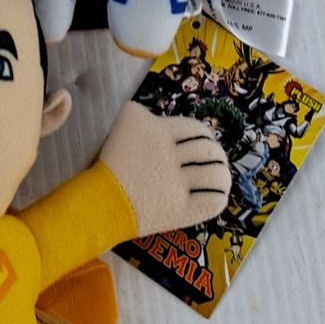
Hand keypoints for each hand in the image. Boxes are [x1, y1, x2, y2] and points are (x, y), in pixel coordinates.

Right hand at [99, 100, 231, 235]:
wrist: (101, 200)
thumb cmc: (110, 161)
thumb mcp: (123, 123)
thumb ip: (141, 112)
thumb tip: (154, 116)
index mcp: (160, 132)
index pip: (197, 129)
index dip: (206, 135)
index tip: (206, 142)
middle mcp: (173, 157)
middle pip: (209, 152)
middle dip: (218, 155)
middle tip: (216, 161)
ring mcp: (179, 185)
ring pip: (216, 176)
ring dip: (223, 176)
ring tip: (221, 179)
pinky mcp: (182, 211)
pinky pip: (213, 202)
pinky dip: (219, 197)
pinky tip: (217, 196)